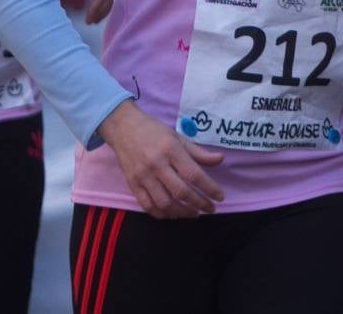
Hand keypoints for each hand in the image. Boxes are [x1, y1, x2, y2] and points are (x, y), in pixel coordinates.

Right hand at [97, 100, 224, 218]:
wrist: (123, 128)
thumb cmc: (153, 131)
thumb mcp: (177, 137)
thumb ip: (198, 152)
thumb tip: (220, 160)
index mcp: (170, 149)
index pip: (193, 174)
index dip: (209, 188)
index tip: (219, 197)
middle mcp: (156, 164)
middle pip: (181, 191)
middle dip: (199, 203)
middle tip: (210, 209)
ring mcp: (142, 176)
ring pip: (165, 203)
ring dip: (183, 212)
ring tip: (194, 213)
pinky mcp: (132, 184)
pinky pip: (148, 206)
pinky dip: (163, 214)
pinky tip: (174, 213)